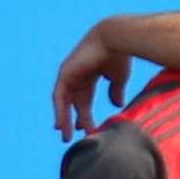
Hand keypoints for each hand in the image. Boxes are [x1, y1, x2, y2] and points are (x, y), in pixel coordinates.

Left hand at [53, 25, 131, 141]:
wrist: (115, 40)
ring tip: (65, 137)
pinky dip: (60, 111)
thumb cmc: (120, 56)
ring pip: (63, 102)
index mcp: (90, 75)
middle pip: (73, 102)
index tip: (86, 130)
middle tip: (72, 137)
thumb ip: (115, 91)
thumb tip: (116, 105)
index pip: (84, 99)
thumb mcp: (118, 78)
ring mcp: (69, 74)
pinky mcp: (64, 74)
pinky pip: (59, 97)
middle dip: (73, 120)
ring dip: (63, 119)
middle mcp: (77, 75)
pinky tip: (60, 125)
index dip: (84, 114)